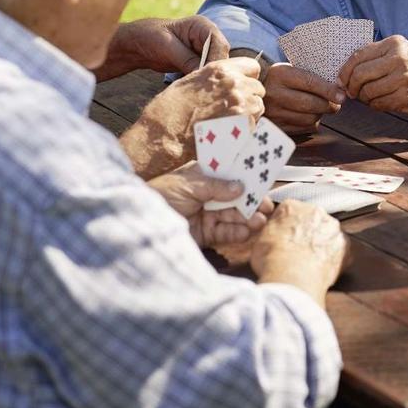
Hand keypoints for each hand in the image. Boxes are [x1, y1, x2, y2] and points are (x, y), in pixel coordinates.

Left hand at [97, 16, 228, 80]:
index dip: (216, 61)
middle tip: (205, 88)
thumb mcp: (167, 47)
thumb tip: (202, 74)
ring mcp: (205, 51)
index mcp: (203, 26)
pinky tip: (195, 89)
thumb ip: (186, 59)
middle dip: (213, 72)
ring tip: (199, 90)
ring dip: (208, 78)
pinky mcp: (199, 62)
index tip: (206, 76)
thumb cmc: (150, 37)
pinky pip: (206, 73)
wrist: (139, 44)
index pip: (219, 44)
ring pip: (215, 67)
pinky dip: (202, 81)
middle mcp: (208, 38)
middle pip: (221, 57)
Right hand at [121, 57, 265, 178]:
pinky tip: (229, 132)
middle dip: (249, 97)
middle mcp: (234, 83)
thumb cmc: (171, 110)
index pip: (253, 66)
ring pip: (259, 106)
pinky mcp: (244, 125)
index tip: (242, 86)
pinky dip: (246, 129)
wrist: (165, 135)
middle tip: (232, 109)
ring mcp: (241, 104)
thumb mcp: (191, 81)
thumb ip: (215, 78)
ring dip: (249, 114)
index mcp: (220, 69)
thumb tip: (228, 79)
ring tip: (229, 122)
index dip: (248, 77)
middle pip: (258, 88)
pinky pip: (255, 124)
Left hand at [148, 162, 273, 246]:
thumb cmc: (160, 196)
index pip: (228, 173)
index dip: (245, 175)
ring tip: (260, 220)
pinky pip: (225, 232)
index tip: (263, 178)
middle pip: (235, 197)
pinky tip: (247, 231)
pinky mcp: (205, 234)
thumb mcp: (188, 185)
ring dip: (247, 217)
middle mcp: (207, 195)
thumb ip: (216, 187)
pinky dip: (237, 232)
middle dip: (251, 200)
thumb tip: (240, 187)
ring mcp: (206, 215)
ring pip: (233, 215)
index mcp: (202, 176)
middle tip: (267, 205)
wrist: (140, 225)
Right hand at [251, 200, 349, 307]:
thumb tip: (270, 234)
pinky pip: (341, 251)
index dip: (286, 227)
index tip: (284, 239)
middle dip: (306, 234)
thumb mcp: (258, 241)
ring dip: (322, 245)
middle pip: (311, 220)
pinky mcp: (345, 246)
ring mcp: (332, 228)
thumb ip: (268, 231)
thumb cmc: (272, 259)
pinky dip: (334, 259)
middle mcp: (314, 212)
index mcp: (291, 207)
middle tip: (297, 252)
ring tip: (310, 263)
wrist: (292, 277)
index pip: (290, 212)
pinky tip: (323, 270)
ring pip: (327, 234)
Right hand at [263, 63, 343, 133]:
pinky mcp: (275, 126)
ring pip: (308, 119)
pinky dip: (311, 123)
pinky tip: (309, 115)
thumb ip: (311, 76)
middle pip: (311, 104)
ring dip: (320, 115)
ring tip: (321, 108)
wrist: (253, 91)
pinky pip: (302, 128)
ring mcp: (273, 112)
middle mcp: (274, 93)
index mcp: (280, 74)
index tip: (342, 96)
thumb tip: (338, 89)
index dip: (329, 91)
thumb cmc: (281, 79)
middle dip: (329, 105)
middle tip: (336, 104)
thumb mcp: (290, 69)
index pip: (310, 83)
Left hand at [339, 35, 407, 113]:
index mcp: (394, 44)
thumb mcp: (402, 51)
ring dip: (363, 98)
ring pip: (367, 92)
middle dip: (351, 86)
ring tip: (368, 97)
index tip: (342, 79)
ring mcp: (402, 79)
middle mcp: (398, 59)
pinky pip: (378, 104)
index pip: (358, 56)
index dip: (345, 70)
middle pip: (359, 74)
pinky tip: (380, 102)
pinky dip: (374, 105)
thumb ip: (378, 55)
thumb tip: (347, 69)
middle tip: (352, 92)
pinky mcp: (405, 98)